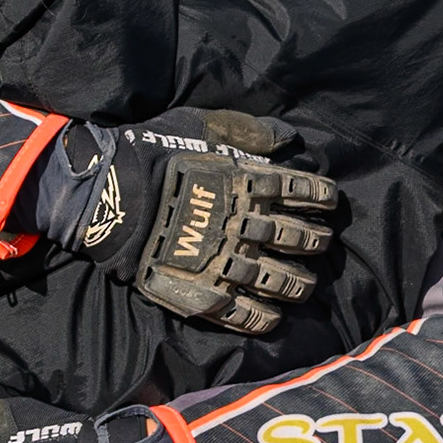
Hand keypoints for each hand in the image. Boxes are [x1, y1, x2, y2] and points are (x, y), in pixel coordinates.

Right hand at [42, 109, 337, 333]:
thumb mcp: (203, 125)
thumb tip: (288, 137)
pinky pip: (241, 312)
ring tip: (305, 286)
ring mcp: (223, 261)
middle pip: (292, 238)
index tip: (331, 202)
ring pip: (274, 279)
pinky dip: (261, 318)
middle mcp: (242, 224)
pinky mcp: (202, 291)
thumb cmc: (155, 152)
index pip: (298, 192)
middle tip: (323, 243)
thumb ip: (248, 130)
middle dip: (313, 241)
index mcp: (246, 183)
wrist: (110, 195)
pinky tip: (273, 317)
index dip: (319, 197)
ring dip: (296, 284)